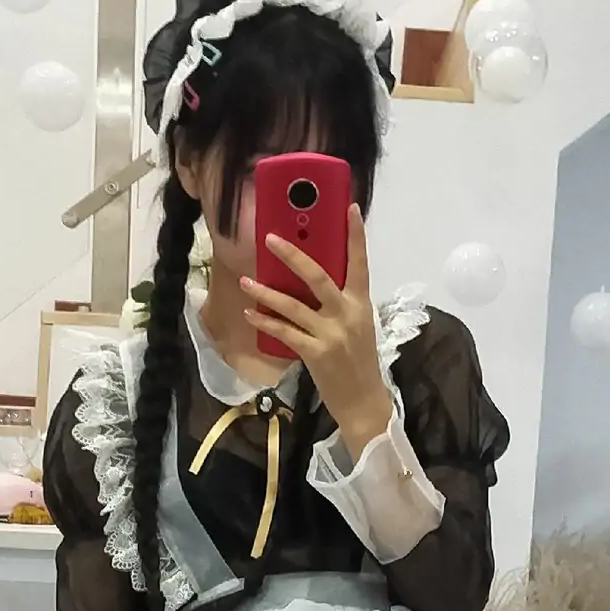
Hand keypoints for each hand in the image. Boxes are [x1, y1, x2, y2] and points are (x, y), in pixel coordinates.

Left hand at [242, 204, 394, 458]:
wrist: (363, 402)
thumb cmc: (359, 362)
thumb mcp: (358, 326)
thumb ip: (340, 304)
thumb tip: (311, 281)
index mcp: (361, 304)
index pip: (360, 263)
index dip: (355, 236)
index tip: (349, 208)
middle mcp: (347, 314)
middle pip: (318, 276)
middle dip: (292, 256)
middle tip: (270, 239)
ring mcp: (331, 334)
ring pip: (293, 305)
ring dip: (266, 292)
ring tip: (246, 281)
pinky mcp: (316, 354)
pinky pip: (285, 332)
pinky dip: (265, 322)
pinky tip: (250, 314)